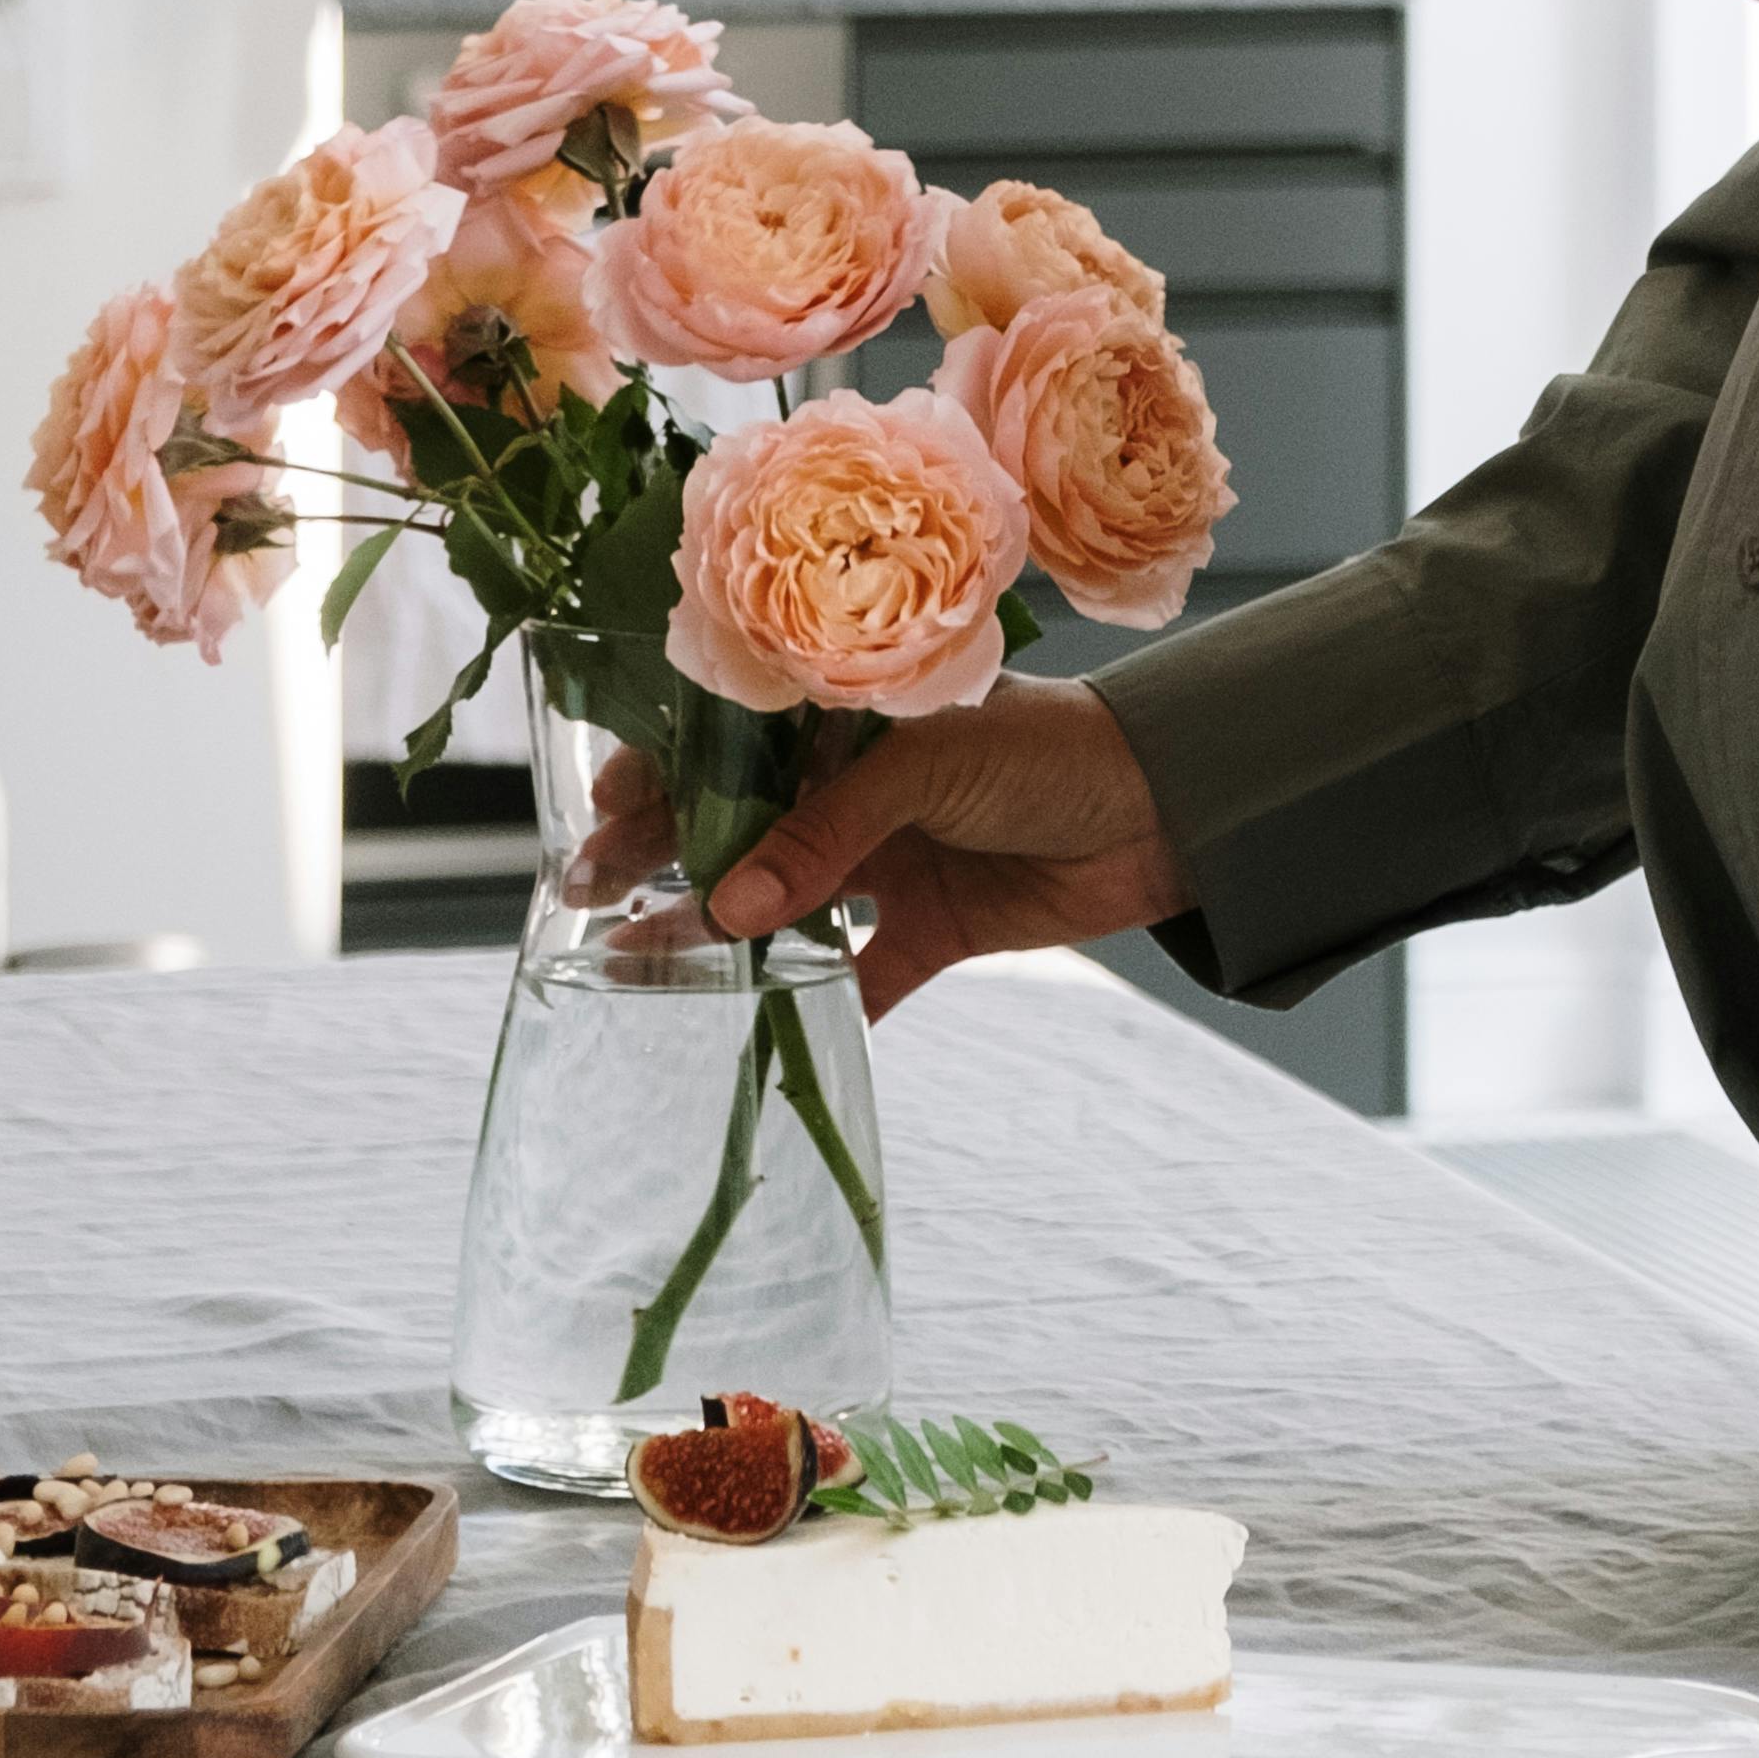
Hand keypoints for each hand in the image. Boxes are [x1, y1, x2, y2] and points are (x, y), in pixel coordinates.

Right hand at [569, 683, 1188, 1025]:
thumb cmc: (1049, 745)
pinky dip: (813, 1009)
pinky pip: (858, 978)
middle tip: (587, 901)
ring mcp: (893, 860)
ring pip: (782, 904)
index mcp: (851, 718)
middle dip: (664, 857)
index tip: (601, 817)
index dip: (663, 773)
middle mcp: (860, 786)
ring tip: (638, 966)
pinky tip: (753, 1039)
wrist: (1171, 807)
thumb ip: (827, 833)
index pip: (733, 740)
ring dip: (714, 934)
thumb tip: (729, 905)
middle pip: (741, 825)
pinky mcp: (933, 930)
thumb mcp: (927, 764)